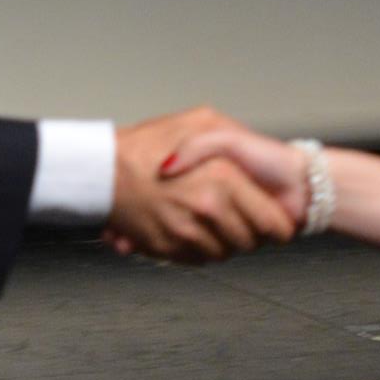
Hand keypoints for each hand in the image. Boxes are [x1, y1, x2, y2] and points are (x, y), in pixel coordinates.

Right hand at [109, 110, 296, 262]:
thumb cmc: (147, 143)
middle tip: (243, 217)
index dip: (278, 224)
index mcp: (224, 178)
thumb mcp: (201, 120)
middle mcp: (208, 208)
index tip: (277, 222)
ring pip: (226, 253)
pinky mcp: (169, 249)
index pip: (273, 223)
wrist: (101, 168)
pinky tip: (192, 226)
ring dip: (225, 241)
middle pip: (251, 242)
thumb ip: (236, 137)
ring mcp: (187, 232)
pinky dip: (199, 248)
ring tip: (213, 219)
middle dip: (251, 233)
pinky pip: (200, 259)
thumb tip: (261, 165)